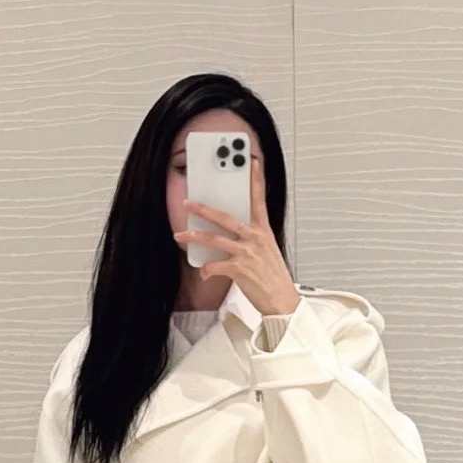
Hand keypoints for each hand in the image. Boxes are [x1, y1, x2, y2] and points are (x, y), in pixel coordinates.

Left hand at [173, 153, 301, 318]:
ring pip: (214, 239)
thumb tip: (232, 232)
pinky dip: (206, 269)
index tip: (251, 162)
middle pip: (225, 217)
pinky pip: (215, 265)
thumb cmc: (273, 277)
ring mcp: (246, 253)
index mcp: (263, 230)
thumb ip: (252, 237)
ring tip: (180, 235)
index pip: (259, 199)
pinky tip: (203, 272)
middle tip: (188, 203)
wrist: (282, 300)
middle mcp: (254, 238)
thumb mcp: (267, 250)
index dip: (256, 179)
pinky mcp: (239, 270)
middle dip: (203, 209)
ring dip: (194, 237)